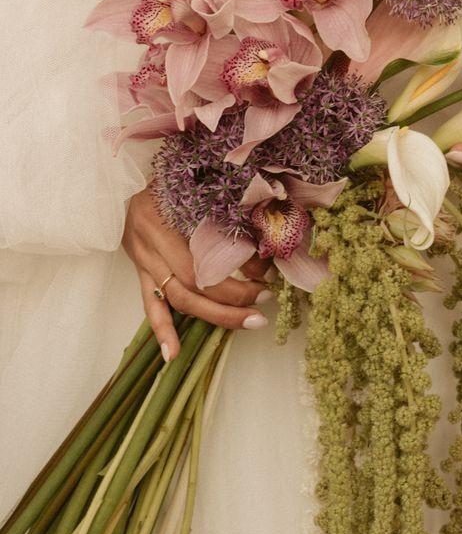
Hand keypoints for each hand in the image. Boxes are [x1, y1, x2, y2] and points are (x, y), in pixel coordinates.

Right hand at [123, 187, 271, 360]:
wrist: (121, 178)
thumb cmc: (166, 178)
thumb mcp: (191, 189)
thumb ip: (221, 213)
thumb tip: (263, 249)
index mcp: (160, 220)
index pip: (199, 265)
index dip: (233, 279)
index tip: (267, 277)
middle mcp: (148, 245)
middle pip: (190, 288)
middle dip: (231, 302)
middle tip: (264, 306)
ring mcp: (142, 261)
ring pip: (175, 301)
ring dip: (213, 316)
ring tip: (248, 323)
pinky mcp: (139, 271)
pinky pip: (149, 306)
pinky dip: (163, 331)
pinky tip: (173, 355)